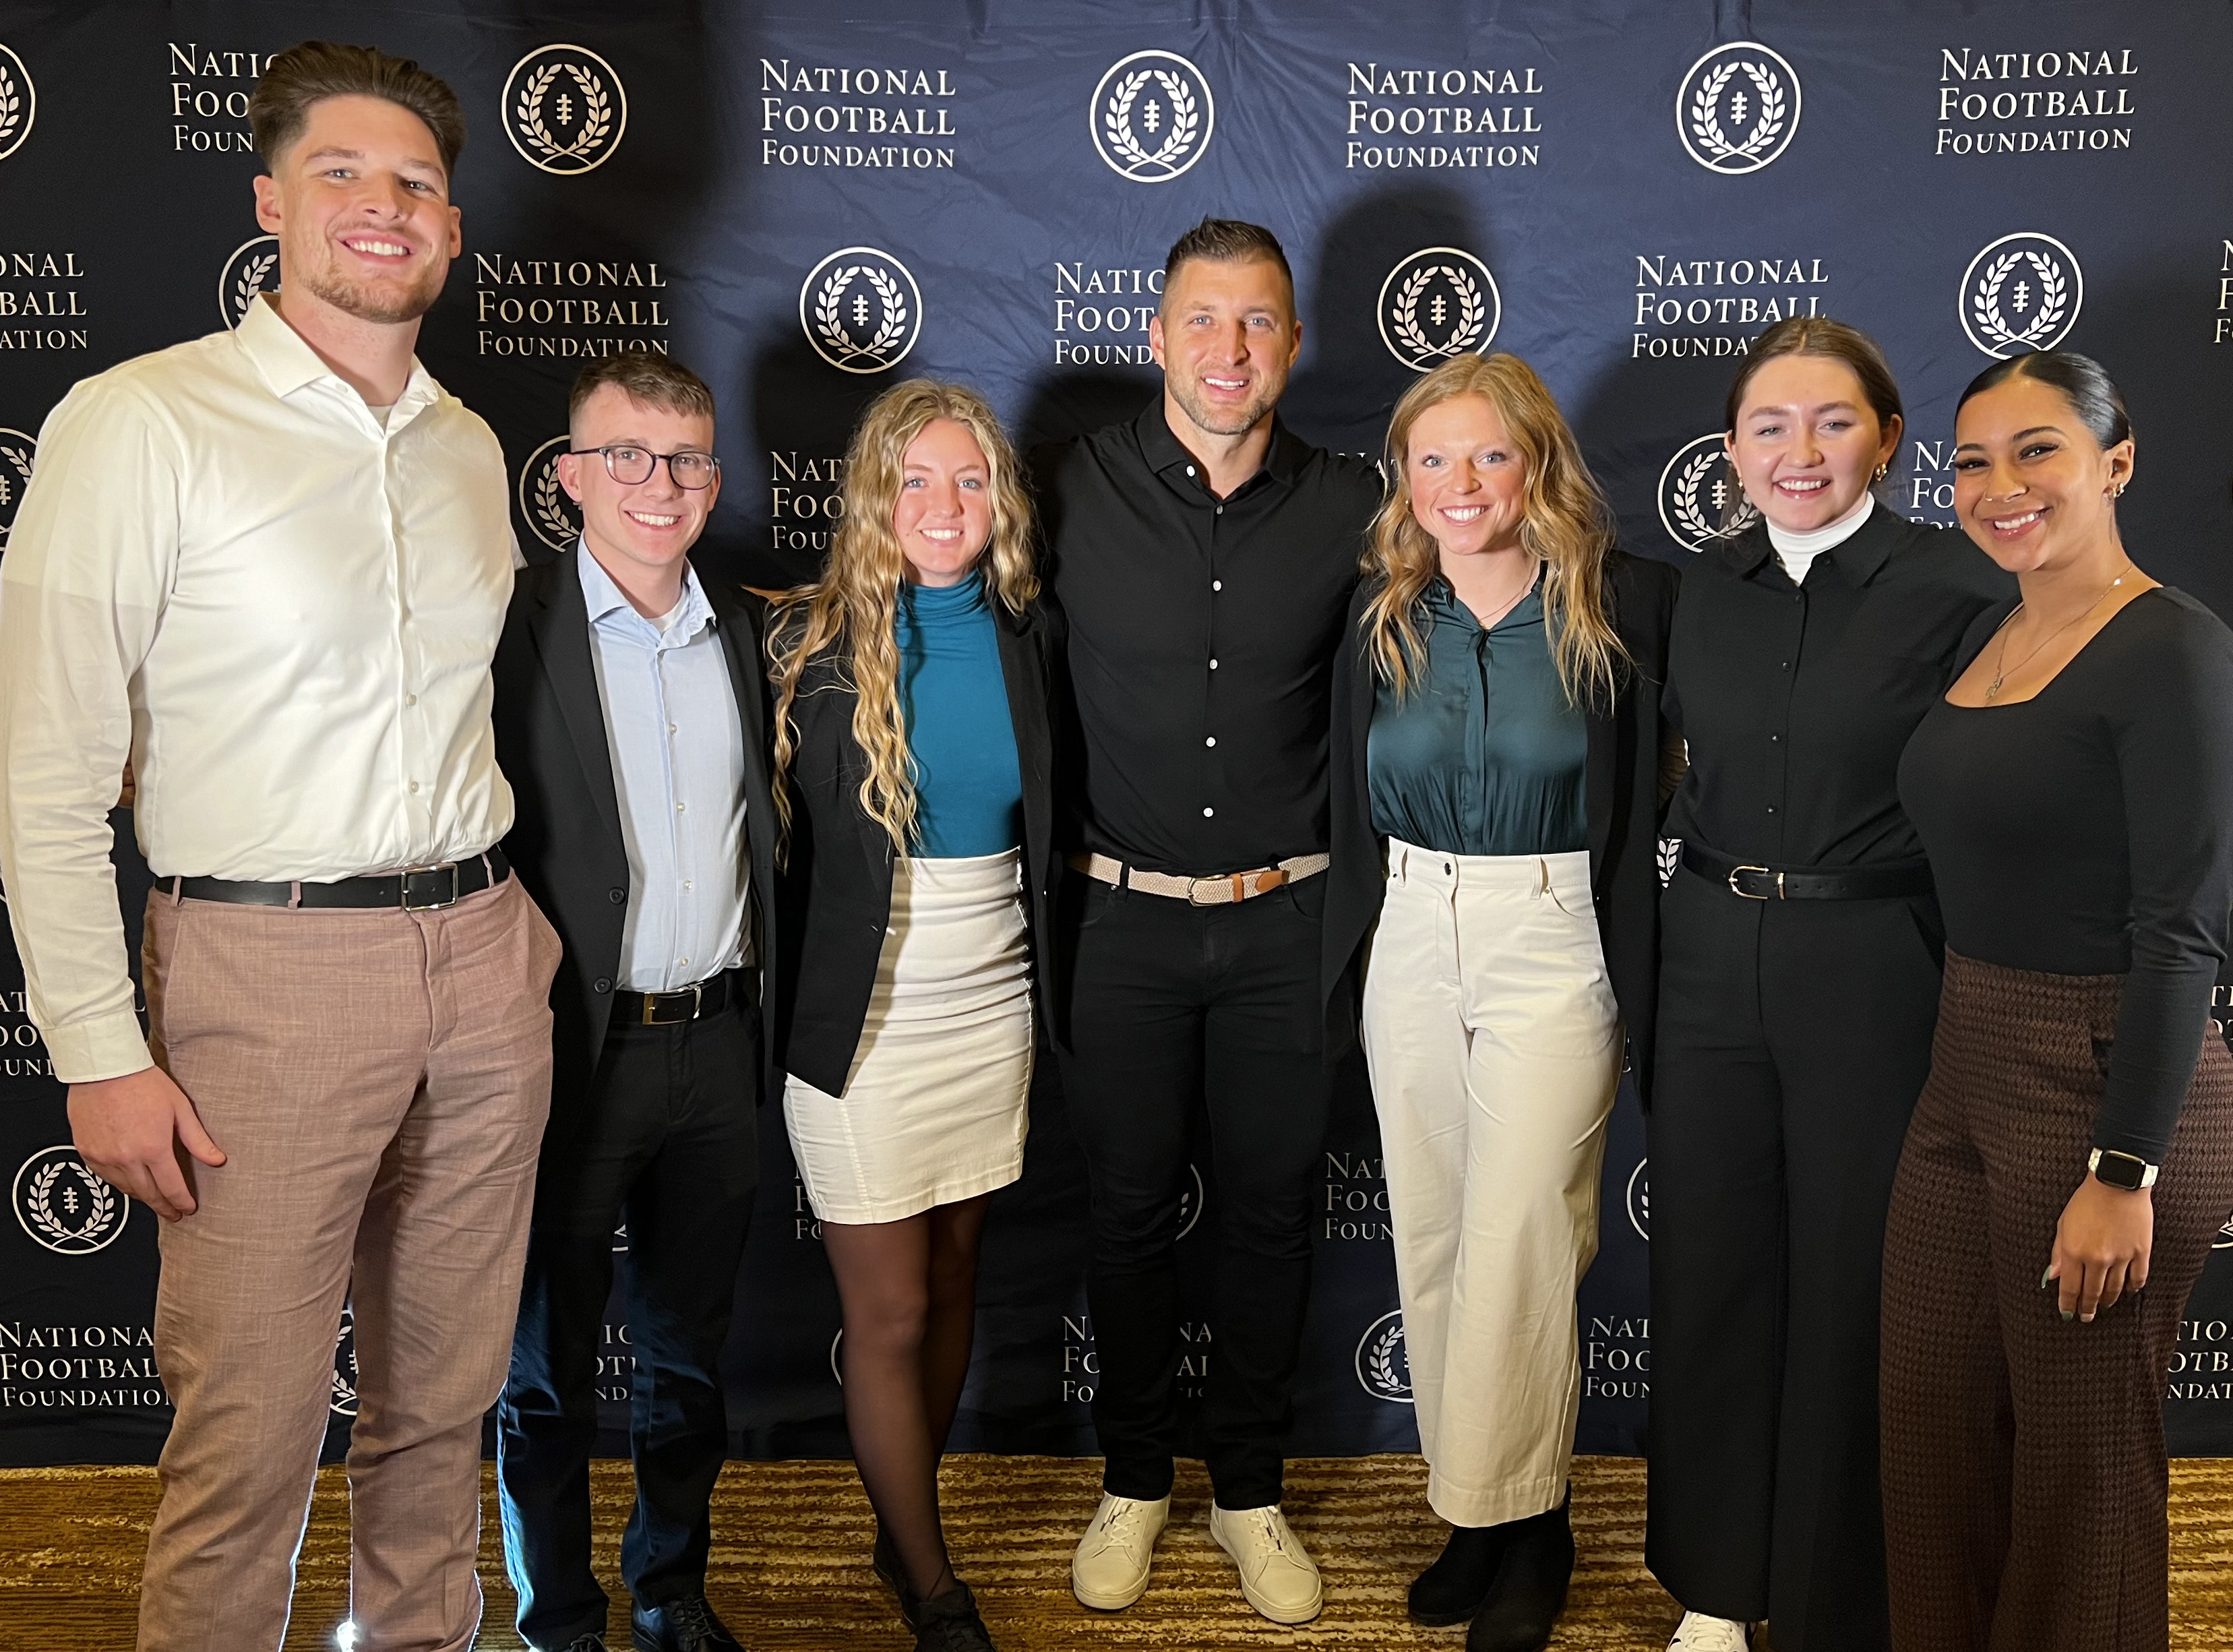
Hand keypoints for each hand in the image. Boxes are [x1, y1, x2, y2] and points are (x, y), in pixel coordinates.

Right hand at [66, 1066, 225, 1222]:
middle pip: (147, 1194)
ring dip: (142, 1196)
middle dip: (162, 1206)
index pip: (171, 1187)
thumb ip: (197, 1139)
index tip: (188, 1209)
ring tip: (154, 1199)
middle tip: (172, 1213)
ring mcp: (103, 1157)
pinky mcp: (86, 1152)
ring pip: (125, 1188)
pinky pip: (105, 1177)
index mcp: (152, 1148)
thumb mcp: (180, 1108)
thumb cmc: (143, 1083)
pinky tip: (130, 1181)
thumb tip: (217, 1160)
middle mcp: (126, 1158)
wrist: (104, 1068)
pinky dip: (120, 1182)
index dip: (181, 1202)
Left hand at [2044, 1173, 2152, 1322]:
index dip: (2068, 1304)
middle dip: (2088, 1308)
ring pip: (2115, 1289)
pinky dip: (2133, 1288)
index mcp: (2075, 1251)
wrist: (2117, 1183)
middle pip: (2093, 1292)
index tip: (2067, 1314)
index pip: (2070, 1288)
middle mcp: (2098, 1259)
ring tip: (2104, 1305)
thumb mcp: (2063, 1224)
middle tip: (2086, 1317)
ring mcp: (2121, 1257)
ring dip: (2108, 1300)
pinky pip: (2138, 1278)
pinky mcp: (2141, 1252)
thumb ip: (2058, 1253)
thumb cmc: (2086, 1200)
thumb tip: (2053, 1277)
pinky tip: (2129, 1292)